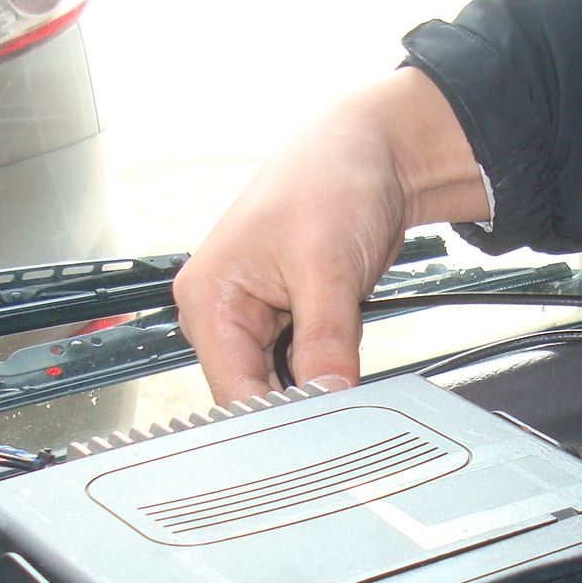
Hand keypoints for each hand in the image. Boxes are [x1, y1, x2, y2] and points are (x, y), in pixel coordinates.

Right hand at [174, 68, 490, 404]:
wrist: (373, 153)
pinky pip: (306, 367)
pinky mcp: (290, 322)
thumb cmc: (332, 180)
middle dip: (300, 402)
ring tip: (347, 374)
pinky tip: (347, 362)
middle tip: (343, 409)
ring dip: (317, 386)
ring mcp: (256, 321)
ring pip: (283, 385)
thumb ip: (326, 340)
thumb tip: (329, 397)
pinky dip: (329, 371)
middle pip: (253, 395)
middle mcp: (222, 314)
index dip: (274, 418)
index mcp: (207, 298)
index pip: (231, 391)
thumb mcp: (327, 267)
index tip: (318, 429)